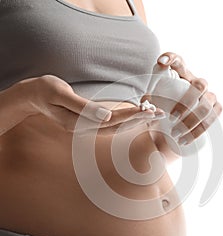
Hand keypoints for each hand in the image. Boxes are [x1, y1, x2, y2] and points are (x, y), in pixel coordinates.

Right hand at [17, 75, 163, 134]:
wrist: (33, 97)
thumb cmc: (45, 91)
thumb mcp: (60, 94)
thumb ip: (83, 107)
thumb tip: (106, 116)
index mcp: (79, 122)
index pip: (111, 121)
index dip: (131, 116)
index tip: (148, 111)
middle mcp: (85, 128)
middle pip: (118, 126)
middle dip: (140, 120)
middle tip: (160, 114)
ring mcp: (87, 126)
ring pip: (116, 126)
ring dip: (135, 121)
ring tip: (154, 116)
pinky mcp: (88, 122)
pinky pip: (110, 123)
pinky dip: (126, 120)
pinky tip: (137, 116)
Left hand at [156, 52, 221, 144]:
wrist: (175, 123)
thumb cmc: (163, 109)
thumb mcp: (154, 103)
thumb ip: (148, 102)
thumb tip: (143, 107)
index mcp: (181, 75)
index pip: (178, 61)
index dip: (172, 58)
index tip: (161, 63)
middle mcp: (197, 81)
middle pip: (199, 85)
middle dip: (187, 103)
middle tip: (172, 118)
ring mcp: (209, 94)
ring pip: (208, 104)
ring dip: (192, 121)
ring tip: (176, 135)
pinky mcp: (216, 107)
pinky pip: (214, 116)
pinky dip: (199, 130)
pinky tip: (186, 140)